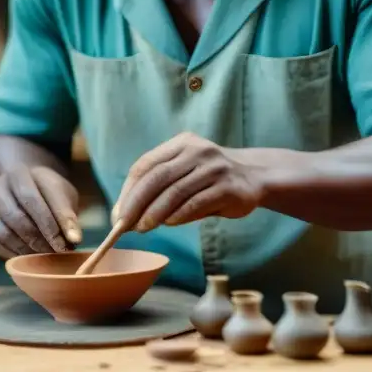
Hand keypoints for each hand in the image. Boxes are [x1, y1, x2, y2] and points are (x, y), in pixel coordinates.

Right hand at [0, 165, 81, 258]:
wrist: (16, 191)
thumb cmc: (44, 195)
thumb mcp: (61, 196)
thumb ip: (67, 215)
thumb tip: (73, 240)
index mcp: (18, 173)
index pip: (34, 200)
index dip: (53, 224)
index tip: (70, 243)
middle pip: (17, 218)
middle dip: (40, 240)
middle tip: (57, 253)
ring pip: (3, 233)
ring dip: (27, 249)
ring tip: (44, 255)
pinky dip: (10, 253)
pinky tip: (26, 255)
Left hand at [113, 132, 263, 232]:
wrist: (254, 176)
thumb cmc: (209, 179)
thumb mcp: (184, 173)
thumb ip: (159, 189)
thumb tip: (125, 216)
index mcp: (182, 143)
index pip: (146, 165)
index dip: (129, 190)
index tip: (118, 214)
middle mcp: (197, 151)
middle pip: (157, 176)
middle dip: (137, 202)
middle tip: (124, 224)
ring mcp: (214, 167)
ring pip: (176, 191)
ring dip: (155, 212)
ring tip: (143, 228)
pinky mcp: (228, 187)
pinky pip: (196, 202)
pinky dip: (179, 215)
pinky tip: (169, 224)